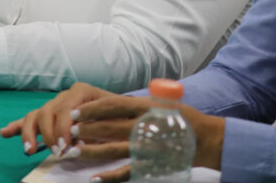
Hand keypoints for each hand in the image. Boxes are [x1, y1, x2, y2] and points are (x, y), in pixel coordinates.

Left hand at [0, 82, 225, 181]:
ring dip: (91, 151)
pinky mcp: (151, 165)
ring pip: (113, 150)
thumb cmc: (182, 120)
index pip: (113, 105)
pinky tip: (94, 179)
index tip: (74, 111)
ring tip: (73, 151)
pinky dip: (110, 177)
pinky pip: (127, 172)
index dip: (91, 108)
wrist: (208, 140)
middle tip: (67, 130)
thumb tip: (114, 100)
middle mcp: (145, 126)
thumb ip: (139, 102)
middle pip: (109, 127)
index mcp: (146, 108)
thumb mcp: (162, 103)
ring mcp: (148, 147)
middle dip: (85, 129)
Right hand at [0, 82, 118, 156]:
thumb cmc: (122, 115)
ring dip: (29, 133)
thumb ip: (100, 125)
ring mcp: (55, 106)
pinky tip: (4, 133)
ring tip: (29, 149)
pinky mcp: (49, 117)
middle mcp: (65, 96)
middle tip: (57, 153)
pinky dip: (17, 127)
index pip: (65, 108)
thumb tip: (81, 138)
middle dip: (49, 134)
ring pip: (36, 115)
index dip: (63, 128)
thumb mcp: (117, 118)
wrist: (126, 113)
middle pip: (47, 111)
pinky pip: (30, 120)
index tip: (65, 147)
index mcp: (82, 92)